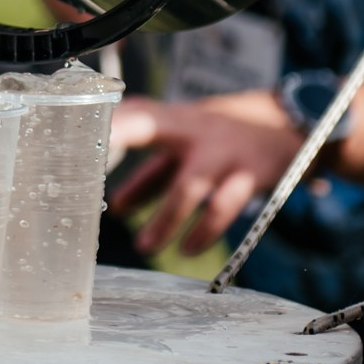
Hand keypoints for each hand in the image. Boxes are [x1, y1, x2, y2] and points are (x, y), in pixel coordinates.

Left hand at [110, 90, 301, 255]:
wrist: (290, 125)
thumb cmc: (222, 137)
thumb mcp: (188, 145)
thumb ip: (152, 172)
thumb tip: (114, 206)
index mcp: (173, 118)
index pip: (130, 114)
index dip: (102, 124)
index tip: (73, 138)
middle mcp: (193, 127)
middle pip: (148, 129)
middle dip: (112, 146)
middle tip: (98, 194)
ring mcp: (222, 150)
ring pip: (188, 186)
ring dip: (165, 219)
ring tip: (145, 247)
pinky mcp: (250, 173)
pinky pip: (223, 207)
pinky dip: (203, 231)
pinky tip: (188, 249)